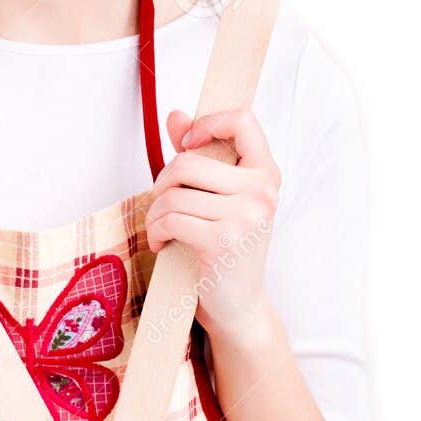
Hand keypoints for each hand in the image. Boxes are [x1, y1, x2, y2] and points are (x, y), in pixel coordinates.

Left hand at [143, 105, 280, 342]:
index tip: (187, 145)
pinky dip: (156, 231)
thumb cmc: (226, 246)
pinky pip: (170, 219)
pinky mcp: (223, 240)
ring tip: (160, 227)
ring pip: (173, 193)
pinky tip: (162, 243)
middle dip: (162, 182)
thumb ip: (199, 154)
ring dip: (154, 212)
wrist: (239, 304)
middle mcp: (262, 191)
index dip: (208, 123)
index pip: (243, 119)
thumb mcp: (218, 197)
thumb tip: (176, 116)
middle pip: (188, 161)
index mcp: (265, 173)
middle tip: (162, 204)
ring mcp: (245, 216)